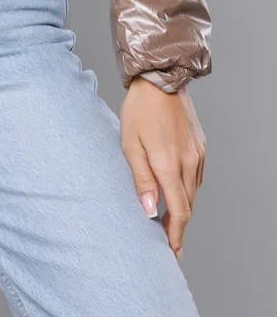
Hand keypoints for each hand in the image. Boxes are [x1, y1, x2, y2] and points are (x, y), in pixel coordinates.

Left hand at [120, 77, 206, 260]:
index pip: (178, 212)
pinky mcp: (200, 146)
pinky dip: (187, 188)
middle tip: (168, 243)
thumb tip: (148, 211)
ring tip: (169, 220)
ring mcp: (198, 154)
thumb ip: (140, 179)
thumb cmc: (139, 110)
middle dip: (178, 226)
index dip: (175, 235)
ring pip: (193, 191)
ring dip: (183, 207)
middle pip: (188, 205)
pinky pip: (196, 175)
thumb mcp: (130, 144)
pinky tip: (175, 189)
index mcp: (170, 165)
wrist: (160, 79)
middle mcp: (189, 163)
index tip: (171, 252)